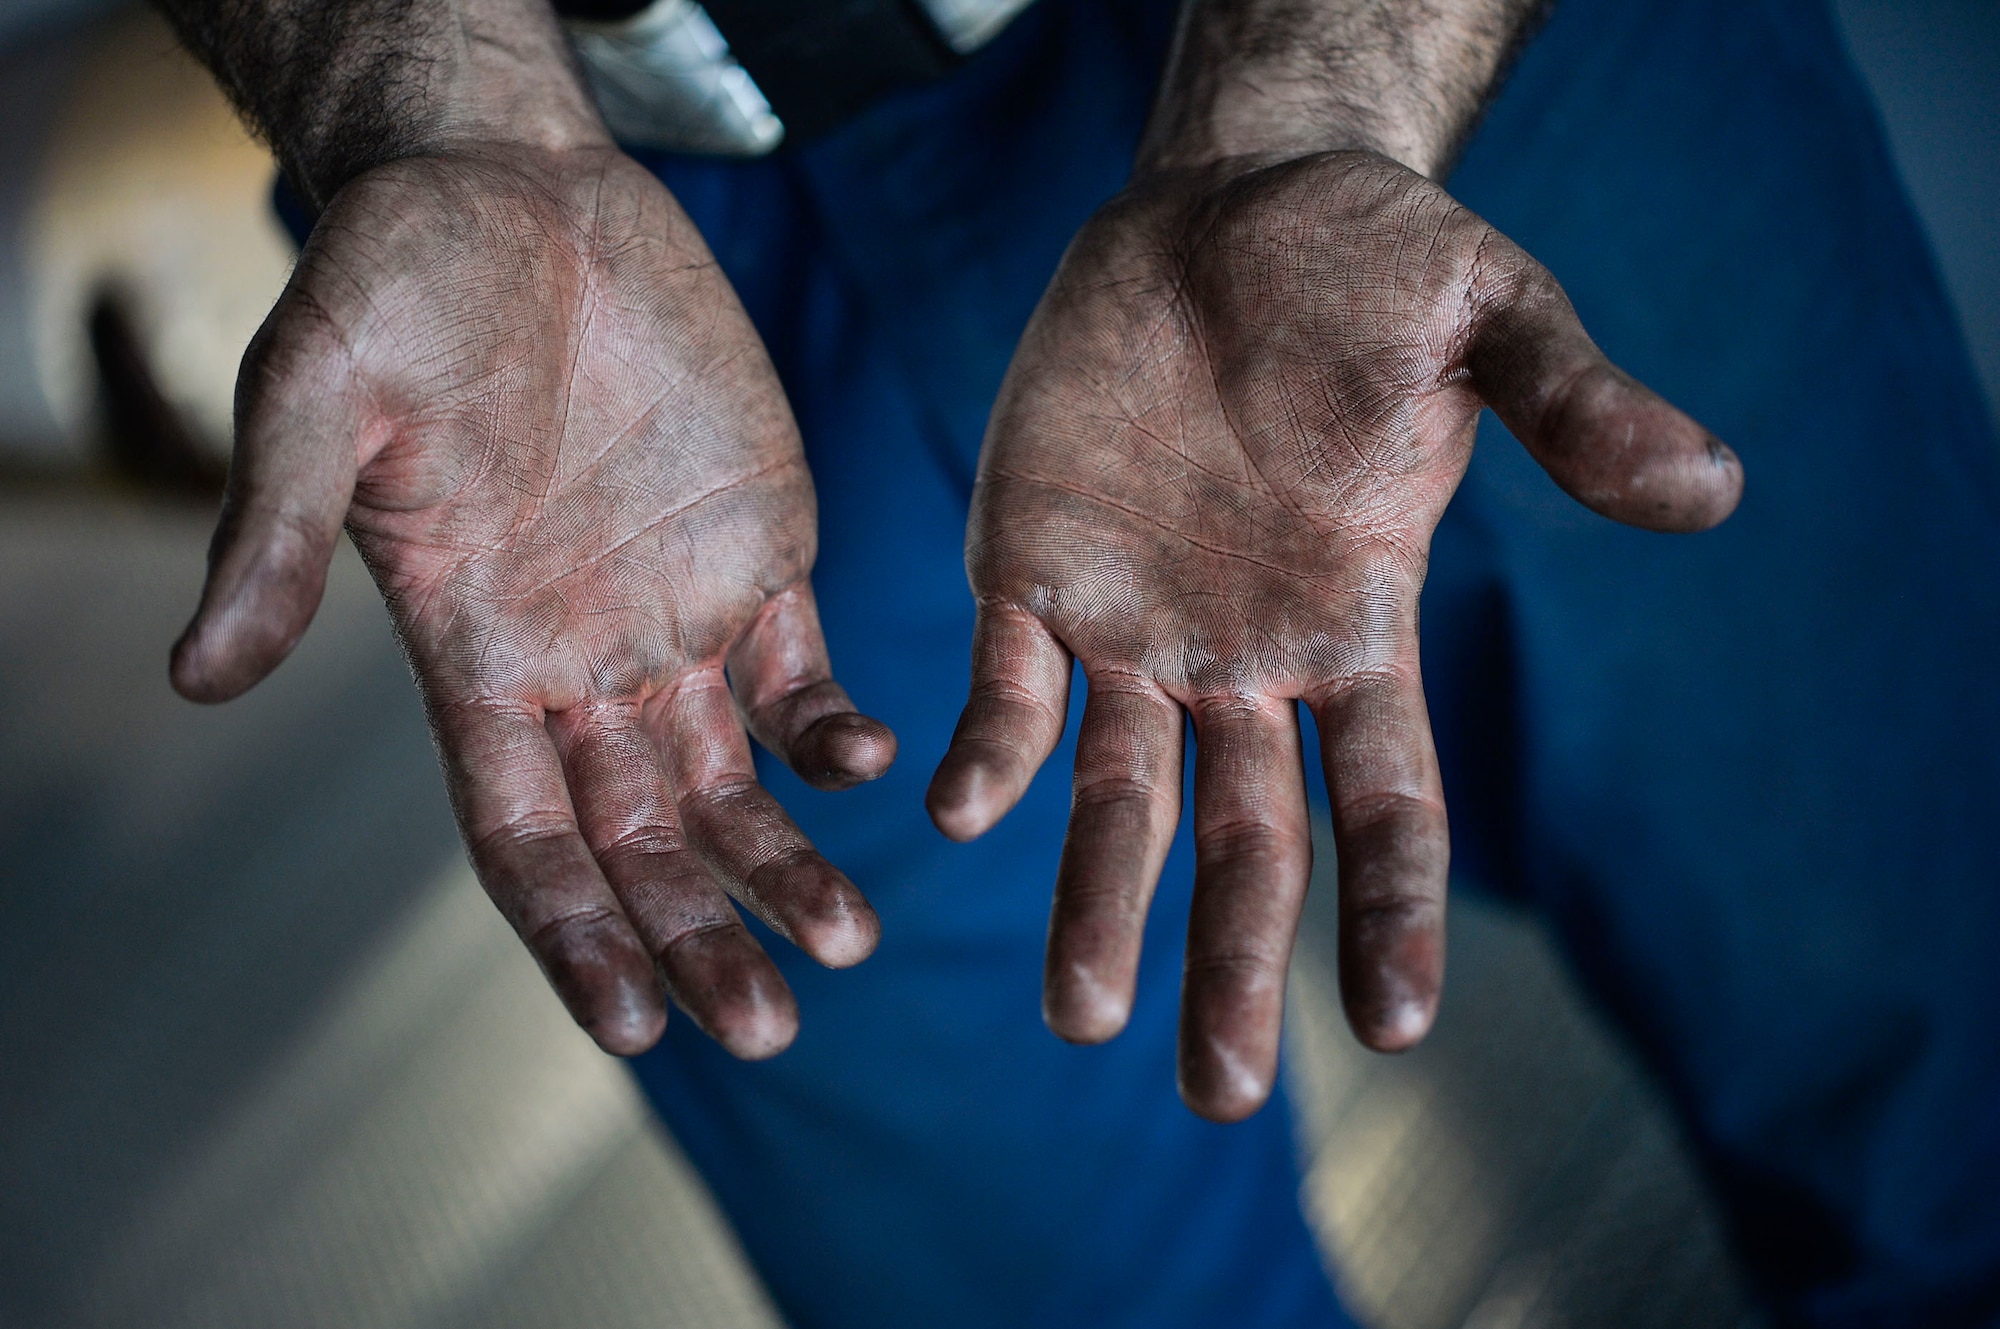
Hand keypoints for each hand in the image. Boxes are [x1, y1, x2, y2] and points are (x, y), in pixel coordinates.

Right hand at [172, 145, 894, 1059]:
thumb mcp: (318, 396)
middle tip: (769, 1024)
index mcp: (477, 659)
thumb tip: (195, 678)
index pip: (525, 841)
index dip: (576, 936)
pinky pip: (800, 670)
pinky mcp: (758, 549)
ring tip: (846, 942)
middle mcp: (579, 663)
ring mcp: (674, 614)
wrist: (511, 188)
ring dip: (784, 865)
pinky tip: (872, 763)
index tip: (636, 1027)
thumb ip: (275, 533)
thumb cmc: (396, 282)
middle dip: (698, 934)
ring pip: (734, 782)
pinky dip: (832, 727)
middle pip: (643, 841)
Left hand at [927, 151, 1740, 1119]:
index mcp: (1359, 626)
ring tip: (1082, 1020)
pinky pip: (1006, 687)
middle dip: (1235, 966)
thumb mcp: (1490, 320)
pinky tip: (962, 810)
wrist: (1226, 204)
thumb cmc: (1371, 268)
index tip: (1398, 1025)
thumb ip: (1578, 409)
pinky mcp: (1029, 569)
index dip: (1396, 909)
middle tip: (1220, 1093)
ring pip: (1116, 801)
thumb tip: (1715, 489)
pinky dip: (989, 752)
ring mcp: (1134, 627)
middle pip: (1248, 843)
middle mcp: (1245, 658)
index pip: (1388, 801)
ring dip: (1097, 907)